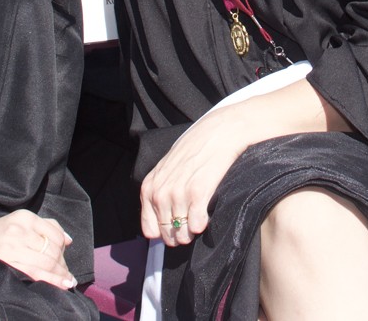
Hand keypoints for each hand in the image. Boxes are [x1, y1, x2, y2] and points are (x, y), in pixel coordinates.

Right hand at [0, 210, 75, 288]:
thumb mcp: (18, 222)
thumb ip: (45, 226)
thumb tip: (68, 240)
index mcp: (24, 217)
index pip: (54, 234)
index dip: (63, 250)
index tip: (65, 260)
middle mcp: (18, 230)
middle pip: (51, 250)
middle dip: (62, 265)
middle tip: (66, 275)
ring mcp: (11, 248)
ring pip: (46, 263)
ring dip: (59, 275)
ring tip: (66, 283)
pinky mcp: (5, 264)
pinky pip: (34, 274)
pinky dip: (50, 281)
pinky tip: (59, 285)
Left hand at [141, 103, 254, 246]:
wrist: (218, 132)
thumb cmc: (194, 150)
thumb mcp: (167, 168)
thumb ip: (160, 191)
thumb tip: (161, 222)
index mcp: (149, 187)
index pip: (149, 229)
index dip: (164, 233)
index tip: (175, 228)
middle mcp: (160, 192)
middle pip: (167, 234)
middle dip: (179, 236)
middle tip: (190, 226)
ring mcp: (178, 193)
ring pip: (182, 233)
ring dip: (192, 232)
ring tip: (199, 220)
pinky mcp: (198, 193)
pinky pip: (196, 225)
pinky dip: (202, 225)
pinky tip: (206, 216)